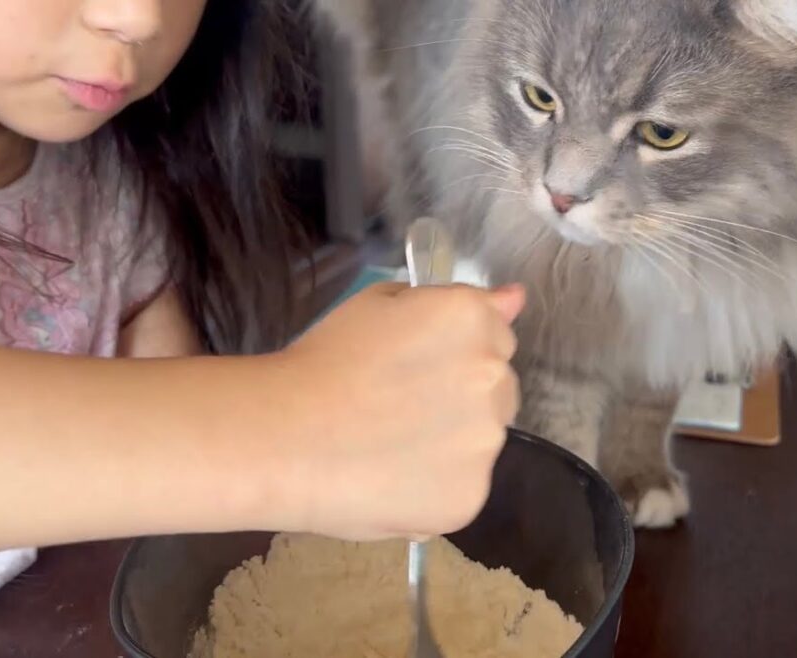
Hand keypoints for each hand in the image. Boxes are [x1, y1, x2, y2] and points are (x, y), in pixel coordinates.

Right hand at [254, 282, 524, 540]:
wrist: (282, 438)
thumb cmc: (323, 361)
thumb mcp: (381, 304)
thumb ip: (459, 303)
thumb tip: (515, 299)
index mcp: (473, 322)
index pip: (496, 331)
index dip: (452, 349)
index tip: (415, 364)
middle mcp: (494, 378)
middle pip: (498, 386)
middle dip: (463, 394)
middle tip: (400, 407)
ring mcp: (486, 443)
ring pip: (483, 440)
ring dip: (452, 442)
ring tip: (388, 447)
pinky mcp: (470, 497)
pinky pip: (464, 487)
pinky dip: (435, 486)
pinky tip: (390, 479)